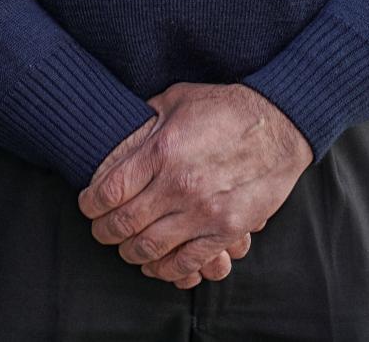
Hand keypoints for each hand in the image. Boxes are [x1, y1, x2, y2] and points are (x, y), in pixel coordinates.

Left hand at [87, 112, 237, 287]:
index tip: (88, 205)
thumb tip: (116, 136)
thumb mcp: (178, 99)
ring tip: (127, 246)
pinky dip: (164, 269)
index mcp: (162, 150)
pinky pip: (185, 262)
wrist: (280, 123)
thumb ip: (144, 120)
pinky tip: (156, 263)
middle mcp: (178, 185)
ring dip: (130, 252)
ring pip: (149, 248)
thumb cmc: (227, 107)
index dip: (90, 203)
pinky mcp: (226, 229)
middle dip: (104, 231)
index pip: (108, 191)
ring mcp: (203, 211)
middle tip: (102, 230)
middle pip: (123, 224)